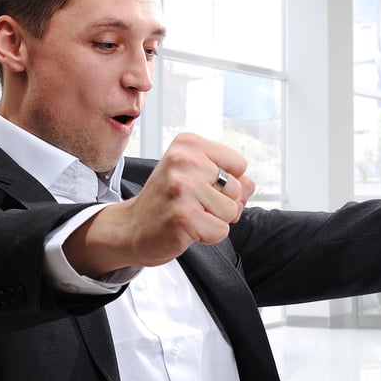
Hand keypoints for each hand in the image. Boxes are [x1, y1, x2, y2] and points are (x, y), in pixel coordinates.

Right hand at [64, 132, 254, 275]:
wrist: (131, 228)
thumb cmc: (169, 201)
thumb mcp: (197, 175)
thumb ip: (230, 176)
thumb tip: (249, 186)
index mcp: (188, 144)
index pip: (239, 164)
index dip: (227, 183)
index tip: (201, 188)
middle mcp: (184, 160)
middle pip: (238, 189)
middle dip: (222, 204)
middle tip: (192, 205)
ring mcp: (182, 187)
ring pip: (232, 211)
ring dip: (214, 221)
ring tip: (189, 216)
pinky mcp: (183, 216)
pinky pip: (221, 231)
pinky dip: (208, 236)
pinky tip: (186, 229)